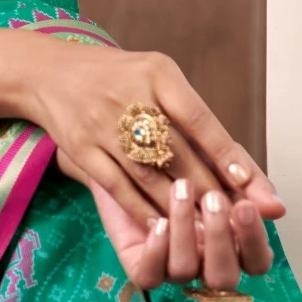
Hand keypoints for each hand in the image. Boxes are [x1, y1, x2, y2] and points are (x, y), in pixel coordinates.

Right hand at [19, 43, 284, 228]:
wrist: (51, 72)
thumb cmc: (119, 77)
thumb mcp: (159, 76)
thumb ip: (194, 116)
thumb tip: (240, 165)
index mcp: (158, 74)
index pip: (199, 118)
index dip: (225, 154)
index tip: (249, 185)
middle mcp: (131, 96)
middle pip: (177, 152)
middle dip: (209, 190)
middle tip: (235, 219)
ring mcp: (103, 124)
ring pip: (148, 175)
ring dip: (180, 206)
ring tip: (206, 230)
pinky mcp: (81, 147)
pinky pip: (117, 186)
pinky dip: (142, 209)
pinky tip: (162, 226)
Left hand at [57, 150, 273, 288]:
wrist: (131, 143)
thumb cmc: (183, 151)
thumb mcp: (221, 157)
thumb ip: (249, 181)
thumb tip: (277, 210)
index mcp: (233, 241)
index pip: (257, 261)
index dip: (254, 241)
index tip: (245, 207)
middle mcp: (205, 260)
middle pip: (224, 278)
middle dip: (220, 240)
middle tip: (212, 198)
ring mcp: (172, 264)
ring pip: (185, 271)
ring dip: (185, 232)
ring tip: (180, 190)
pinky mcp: (139, 262)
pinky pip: (150, 276)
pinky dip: (156, 252)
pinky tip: (159, 222)